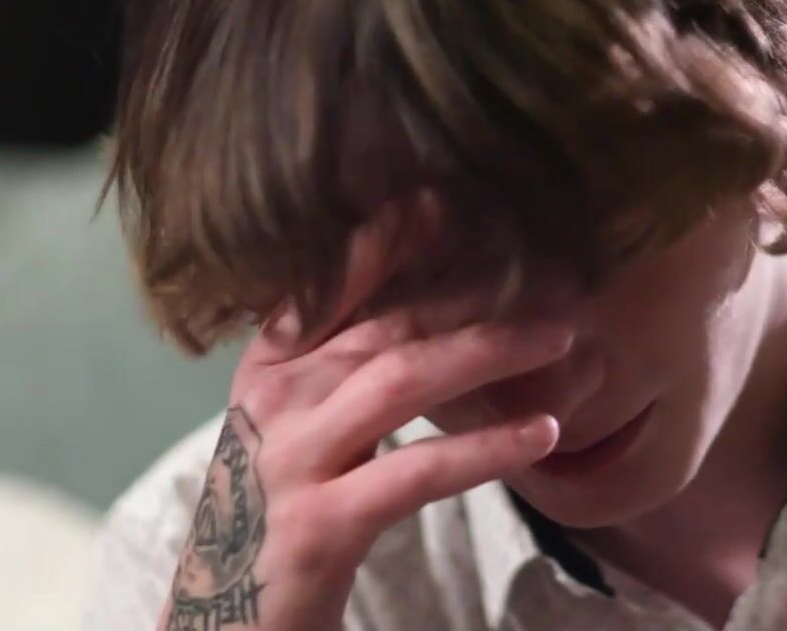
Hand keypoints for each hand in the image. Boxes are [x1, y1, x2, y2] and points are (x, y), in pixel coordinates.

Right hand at [157, 206, 567, 630]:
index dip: (390, 235)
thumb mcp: (303, 426)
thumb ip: (349, 365)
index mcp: (268, 368)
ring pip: (403, 378)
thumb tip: (435, 307)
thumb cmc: (280, 514)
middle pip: (388, 323)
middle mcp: (274, 401)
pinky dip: (487, 449)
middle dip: (477, 292)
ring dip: (490, 351)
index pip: (331, 279)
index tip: (451, 198)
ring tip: (562, 338)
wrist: (224, 623)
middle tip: (557, 274)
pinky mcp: (321, 525)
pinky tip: (543, 434)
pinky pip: (418, 471)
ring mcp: (291, 461)